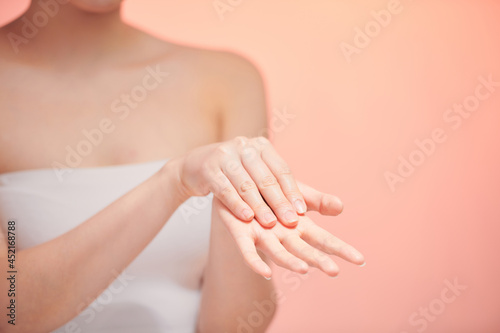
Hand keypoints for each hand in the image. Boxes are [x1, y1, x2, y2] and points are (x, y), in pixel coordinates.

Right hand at [177, 136, 306, 227]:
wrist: (199, 168)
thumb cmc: (241, 177)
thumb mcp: (267, 180)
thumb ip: (301, 193)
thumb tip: (338, 206)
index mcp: (263, 146)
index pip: (281, 170)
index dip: (292, 191)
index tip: (301, 212)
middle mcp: (245, 146)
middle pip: (265, 177)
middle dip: (279, 201)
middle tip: (290, 221)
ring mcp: (225, 155)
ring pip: (245, 184)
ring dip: (258, 205)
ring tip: (270, 223)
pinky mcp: (208, 168)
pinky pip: (224, 188)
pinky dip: (235, 203)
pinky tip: (246, 217)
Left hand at [213, 183, 364, 278]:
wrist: (238, 185)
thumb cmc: (270, 194)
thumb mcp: (296, 192)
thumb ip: (317, 201)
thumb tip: (341, 207)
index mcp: (299, 226)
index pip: (324, 240)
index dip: (340, 249)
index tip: (360, 259)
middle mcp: (283, 235)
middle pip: (303, 249)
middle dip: (317, 259)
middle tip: (334, 270)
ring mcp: (263, 237)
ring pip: (279, 252)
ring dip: (291, 262)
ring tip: (304, 270)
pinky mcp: (242, 234)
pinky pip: (248, 251)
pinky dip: (255, 262)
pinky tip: (264, 272)